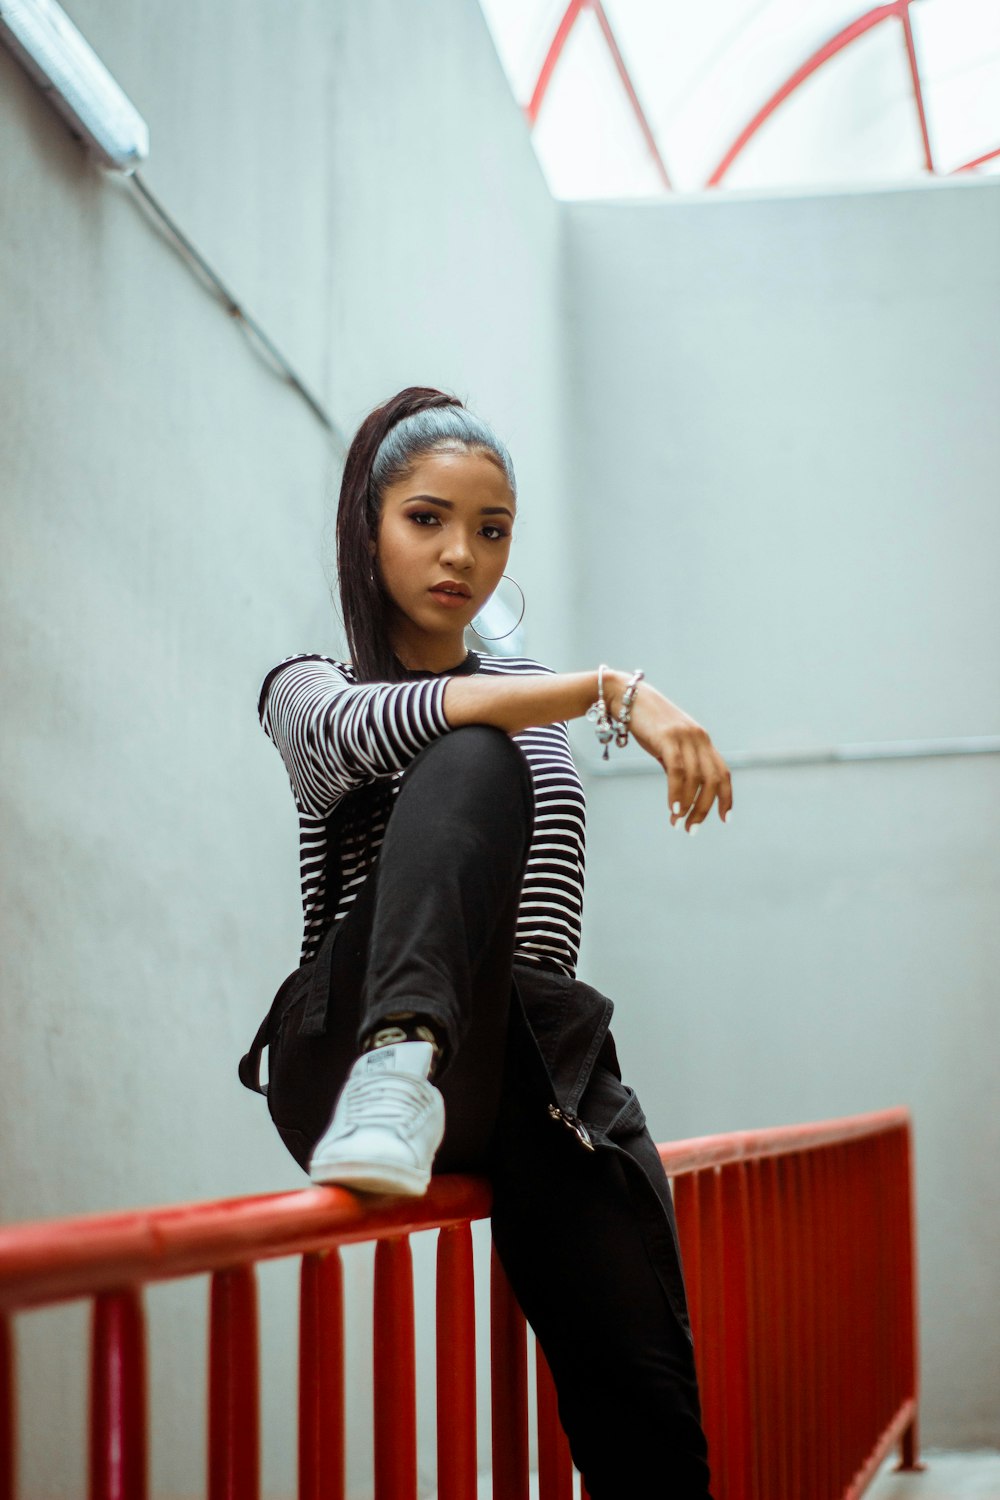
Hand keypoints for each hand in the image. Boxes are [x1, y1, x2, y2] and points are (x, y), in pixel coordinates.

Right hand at [608, 675, 732, 830]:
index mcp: (703, 741)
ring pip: (696, 779)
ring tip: (679, 824)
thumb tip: (682, 793)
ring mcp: (685, 737)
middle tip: (692, 829)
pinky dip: (677, 793)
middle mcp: (699, 738)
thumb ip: (678, 764)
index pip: (723, 773)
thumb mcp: (667, 745)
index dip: (727, 797)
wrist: (626, 696)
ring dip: (689, 806)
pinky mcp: (668, 737)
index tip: (725, 819)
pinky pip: (678, 771)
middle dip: (706, 808)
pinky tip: (673, 809)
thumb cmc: (645, 723)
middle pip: (713, 780)